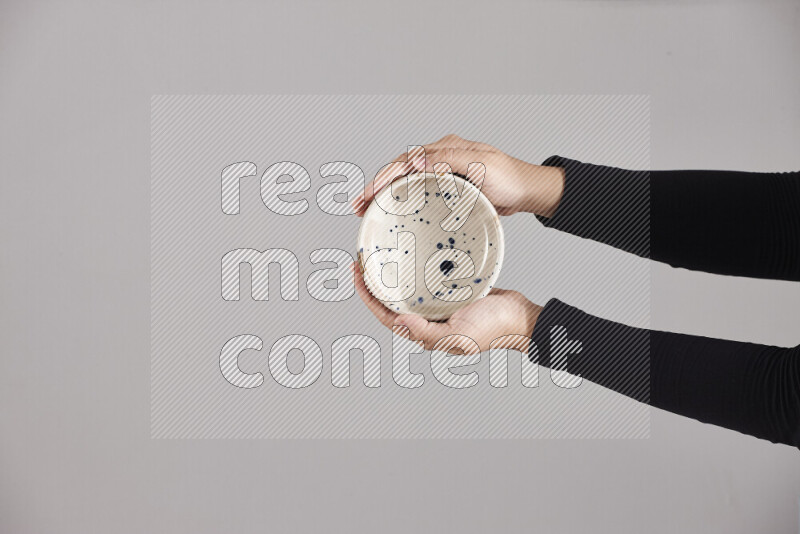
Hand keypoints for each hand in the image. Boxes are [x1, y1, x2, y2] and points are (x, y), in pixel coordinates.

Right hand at [353, 134, 564, 216]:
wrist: (528, 192)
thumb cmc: (510, 179)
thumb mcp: (482, 166)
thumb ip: (450, 160)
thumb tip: (416, 158)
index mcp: (446, 149)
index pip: (406, 160)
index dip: (384, 177)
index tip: (369, 194)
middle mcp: (442, 157)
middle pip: (400, 169)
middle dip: (377, 186)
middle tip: (359, 207)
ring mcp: (444, 172)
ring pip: (407, 180)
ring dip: (386, 193)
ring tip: (367, 210)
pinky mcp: (449, 186)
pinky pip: (420, 191)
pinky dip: (403, 199)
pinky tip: (392, 210)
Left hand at [353, 262, 541, 354]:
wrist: (521, 317)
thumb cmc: (494, 329)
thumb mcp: (459, 334)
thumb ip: (428, 332)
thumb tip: (398, 322)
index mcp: (425, 333)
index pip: (386, 316)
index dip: (367, 297)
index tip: (357, 274)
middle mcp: (428, 320)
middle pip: (392, 302)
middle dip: (374, 283)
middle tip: (361, 260)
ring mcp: (440, 306)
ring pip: (407, 290)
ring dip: (393, 275)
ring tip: (380, 255)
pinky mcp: (452, 292)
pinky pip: (427, 280)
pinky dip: (416, 268)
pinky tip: (411, 253)